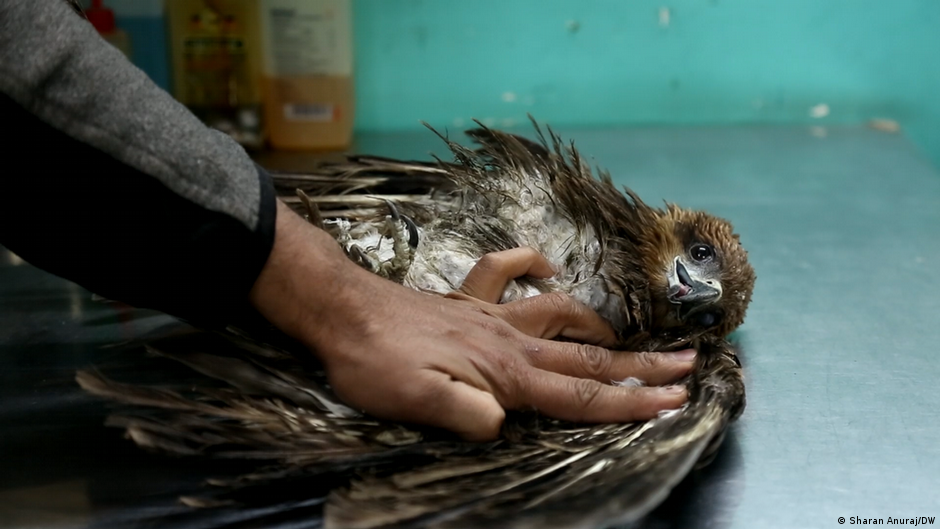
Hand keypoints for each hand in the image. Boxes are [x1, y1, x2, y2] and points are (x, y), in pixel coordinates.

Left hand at [249, 201, 693, 440]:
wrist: (341, 311)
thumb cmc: (375, 363)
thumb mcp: (416, 402)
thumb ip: (465, 414)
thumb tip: (503, 423)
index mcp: (506, 374)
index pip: (579, 394)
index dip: (629, 402)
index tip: (673, 402)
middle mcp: (509, 341)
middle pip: (587, 357)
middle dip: (640, 366)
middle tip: (686, 367)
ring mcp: (490, 315)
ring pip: (560, 313)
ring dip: (597, 326)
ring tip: (626, 337)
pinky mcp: (467, 299)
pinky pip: (504, 272)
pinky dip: (528, 263)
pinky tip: (545, 264)